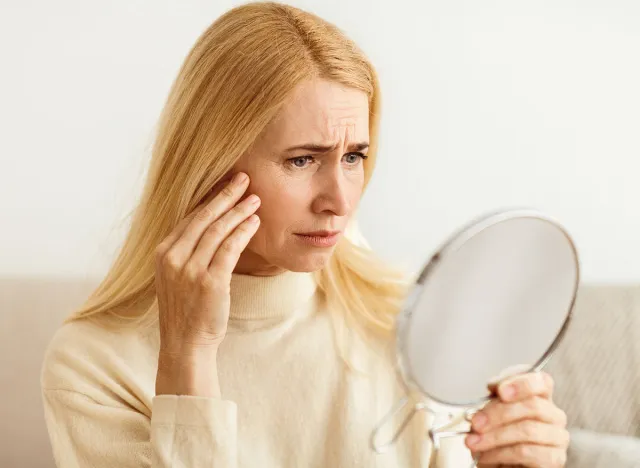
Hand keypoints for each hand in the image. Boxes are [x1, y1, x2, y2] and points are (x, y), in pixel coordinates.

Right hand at [154, 172, 260, 396]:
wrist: (184, 343)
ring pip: (218, 230)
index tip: (227, 185)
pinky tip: (254, 222)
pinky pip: (230, 248)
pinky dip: (243, 232)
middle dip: (226, 195)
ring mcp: (190, 269)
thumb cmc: (185, 309)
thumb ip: (186, 251)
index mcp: (163, 253)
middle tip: (244, 178)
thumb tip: (209, 226)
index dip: (211, 198)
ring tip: (255, 199)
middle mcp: (173, 257)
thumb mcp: (176, 276)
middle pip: (204, 217)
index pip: (190, 217)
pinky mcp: (210, 282)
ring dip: (239, 211)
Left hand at [465, 371, 569, 466]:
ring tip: (474, 442)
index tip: (499, 390)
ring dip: (495, 436)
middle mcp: (553, 415)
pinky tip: (486, 456)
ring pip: (528, 430)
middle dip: (498, 413)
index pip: (541, 381)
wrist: (500, 465)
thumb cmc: (497, 437)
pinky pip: (526, 452)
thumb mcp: (492, 413)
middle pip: (532, 406)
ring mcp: (557, 437)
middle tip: (476, 422)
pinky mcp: (553, 459)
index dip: (521, 383)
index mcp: (540, 397)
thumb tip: (493, 386)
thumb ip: (495, 398)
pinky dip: (501, 453)